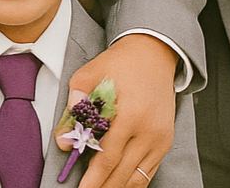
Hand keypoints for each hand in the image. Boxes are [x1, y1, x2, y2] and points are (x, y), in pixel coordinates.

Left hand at [68, 35, 176, 186]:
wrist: (153, 54)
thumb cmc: (120, 63)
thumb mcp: (91, 72)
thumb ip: (76, 103)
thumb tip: (64, 140)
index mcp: (130, 114)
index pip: (109, 156)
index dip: (94, 178)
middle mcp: (149, 130)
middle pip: (123, 172)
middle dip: (103, 186)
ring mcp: (160, 138)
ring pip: (138, 177)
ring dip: (117, 186)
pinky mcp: (165, 141)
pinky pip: (149, 171)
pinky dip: (133, 181)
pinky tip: (118, 183)